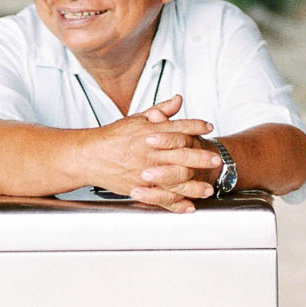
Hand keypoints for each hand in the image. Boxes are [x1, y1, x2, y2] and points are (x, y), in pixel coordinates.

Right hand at [80, 95, 218, 210]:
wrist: (89, 156)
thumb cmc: (113, 137)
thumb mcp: (136, 119)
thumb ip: (161, 110)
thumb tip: (179, 100)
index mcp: (149, 133)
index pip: (177, 127)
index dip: (195, 126)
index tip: (208, 126)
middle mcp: (149, 152)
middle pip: (180, 154)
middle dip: (200, 157)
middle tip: (216, 160)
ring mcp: (145, 171)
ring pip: (173, 179)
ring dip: (193, 186)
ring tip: (208, 189)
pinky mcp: (139, 187)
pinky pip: (160, 197)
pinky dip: (175, 203)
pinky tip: (188, 207)